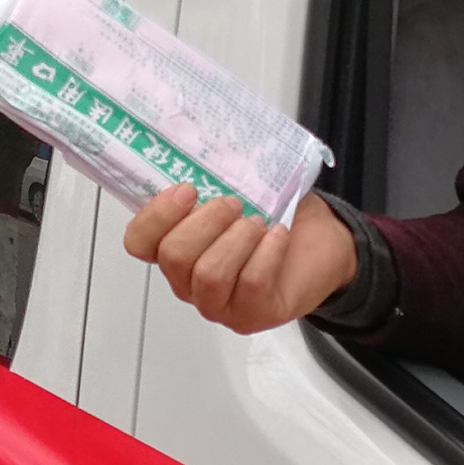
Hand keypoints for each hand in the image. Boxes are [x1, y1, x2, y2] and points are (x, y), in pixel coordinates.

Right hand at [122, 188, 357, 333]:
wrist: (324, 243)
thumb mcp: (243, 188)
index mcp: (177, 248)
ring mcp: (220, 304)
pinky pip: (250, 284)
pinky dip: (266, 253)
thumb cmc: (276, 216)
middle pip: (174, 257)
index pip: (139, 242)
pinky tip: (278, 236)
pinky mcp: (253, 315)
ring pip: (208, 275)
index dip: (156, 215)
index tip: (188, 190)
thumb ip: (215, 176)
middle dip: (205, 222)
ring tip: (258, 222)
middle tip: (235, 203)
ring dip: (236, 240)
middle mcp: (190, 282)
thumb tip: (205, 150)